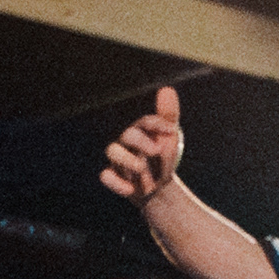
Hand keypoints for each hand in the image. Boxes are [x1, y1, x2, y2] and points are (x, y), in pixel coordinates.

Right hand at [102, 85, 185, 202]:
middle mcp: (128, 142)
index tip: (171, 130)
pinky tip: (129, 189)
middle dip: (140, 141)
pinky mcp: (115, 176)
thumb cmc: (162, 156)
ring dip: (126, 160)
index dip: (157, 124)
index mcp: (142, 130)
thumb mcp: (170, 137)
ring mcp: (119, 159)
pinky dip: (115, 182)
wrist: (159, 186)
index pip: (145, 122)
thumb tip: (167, 89)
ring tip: (141, 168)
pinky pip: (106, 176)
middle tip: (156, 150)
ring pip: (113, 152)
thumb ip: (169, 116)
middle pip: (128, 135)